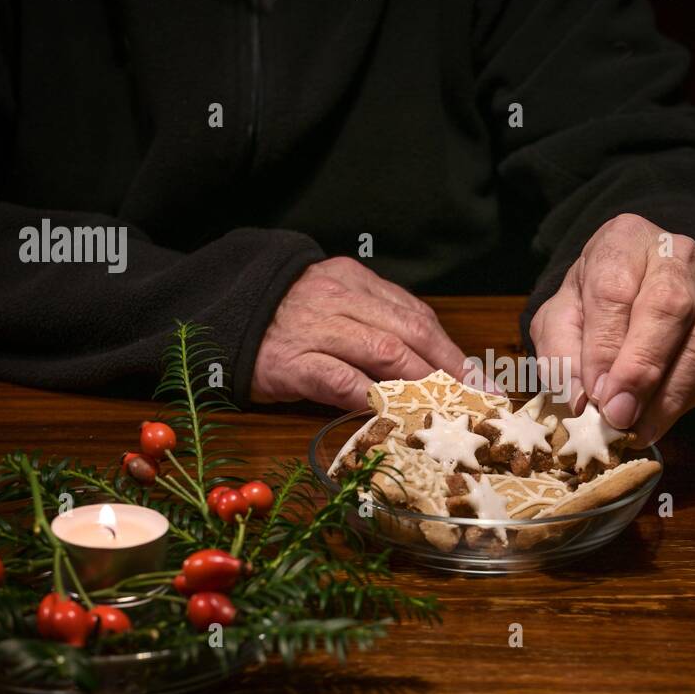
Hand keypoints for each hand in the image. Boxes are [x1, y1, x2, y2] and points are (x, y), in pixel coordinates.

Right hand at [251, 256, 468, 407]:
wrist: (217, 314)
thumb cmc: (282, 319)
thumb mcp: (331, 304)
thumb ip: (372, 320)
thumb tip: (428, 359)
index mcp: (353, 280)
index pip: (415, 314)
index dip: (451, 349)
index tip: (477, 378)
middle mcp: (337, 298)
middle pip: (408, 331)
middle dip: (448, 368)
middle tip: (474, 399)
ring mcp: (313, 328)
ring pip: (382, 351)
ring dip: (420, 382)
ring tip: (445, 409)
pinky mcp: (290, 361)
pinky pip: (338, 378)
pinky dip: (370, 396)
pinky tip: (392, 413)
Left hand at [529, 213, 694, 444]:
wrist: (644, 287)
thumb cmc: (597, 302)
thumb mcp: (562, 315)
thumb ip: (560, 351)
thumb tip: (578, 399)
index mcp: (625, 240)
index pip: (613, 289)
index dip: (603, 346)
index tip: (593, 393)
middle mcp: (676, 256)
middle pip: (668, 307)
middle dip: (641, 368)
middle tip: (617, 415)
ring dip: (667, 396)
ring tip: (636, 430)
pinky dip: (686, 401)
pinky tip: (657, 422)